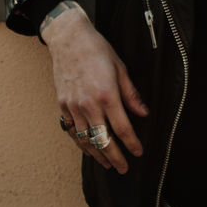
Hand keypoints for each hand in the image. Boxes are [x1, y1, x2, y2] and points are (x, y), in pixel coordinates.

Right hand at [44, 4, 149, 173]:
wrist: (69, 38)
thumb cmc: (96, 50)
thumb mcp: (121, 68)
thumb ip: (131, 94)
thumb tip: (143, 113)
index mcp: (107, 95)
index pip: (122, 128)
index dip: (132, 143)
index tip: (138, 152)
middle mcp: (88, 104)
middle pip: (103, 140)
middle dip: (115, 157)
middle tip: (123, 168)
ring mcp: (73, 106)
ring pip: (85, 140)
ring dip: (97, 154)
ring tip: (107, 163)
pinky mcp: (62, 105)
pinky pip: (72, 131)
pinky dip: (80, 143)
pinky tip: (87, 148)